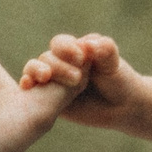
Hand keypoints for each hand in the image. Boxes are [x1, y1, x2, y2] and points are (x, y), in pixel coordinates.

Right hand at [24, 32, 138, 123]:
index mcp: (74, 50)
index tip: (82, 58)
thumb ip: (105, 51)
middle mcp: (60, 62)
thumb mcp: (114, 65)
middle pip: (47, 58)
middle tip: (77, 78)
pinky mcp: (48, 98)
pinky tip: (27, 85)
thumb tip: (90, 43)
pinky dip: (27, 84)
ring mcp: (53, 80)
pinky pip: (32, 90)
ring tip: (45, 77)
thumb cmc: (120, 81)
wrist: (124, 107)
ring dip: (36, 71)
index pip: (60, 43)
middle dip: (59, 66)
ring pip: (35, 70)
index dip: (66, 49)